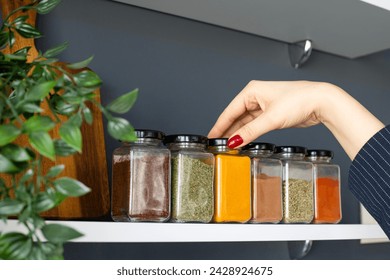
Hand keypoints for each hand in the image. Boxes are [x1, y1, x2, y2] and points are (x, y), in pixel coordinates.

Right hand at [208, 80, 383, 158]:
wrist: (322, 102)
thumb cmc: (299, 100)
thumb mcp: (271, 118)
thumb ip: (250, 131)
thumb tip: (234, 141)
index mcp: (252, 91)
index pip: (230, 111)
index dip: (220, 125)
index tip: (211, 137)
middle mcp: (256, 97)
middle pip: (236, 116)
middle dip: (228, 130)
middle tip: (218, 144)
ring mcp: (264, 105)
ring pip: (246, 122)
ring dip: (239, 133)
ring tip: (229, 146)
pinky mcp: (272, 114)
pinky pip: (255, 125)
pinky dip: (249, 133)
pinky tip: (243, 141)